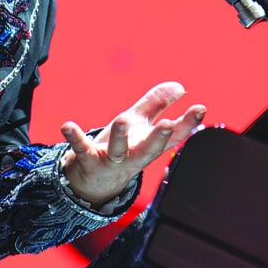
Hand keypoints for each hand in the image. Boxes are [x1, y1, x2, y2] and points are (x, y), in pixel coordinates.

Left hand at [60, 82, 206, 207]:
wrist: (92, 181)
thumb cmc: (121, 147)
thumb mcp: (139, 124)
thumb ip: (157, 104)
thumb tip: (179, 86)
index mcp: (149, 145)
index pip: (173, 135)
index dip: (188, 123)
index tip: (200, 108)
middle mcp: (134, 155)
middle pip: (150, 149)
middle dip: (159, 137)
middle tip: (167, 123)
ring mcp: (111, 160)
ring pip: (119, 150)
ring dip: (121, 136)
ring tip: (123, 119)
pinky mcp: (88, 161)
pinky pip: (82, 149)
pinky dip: (75, 138)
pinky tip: (67, 126)